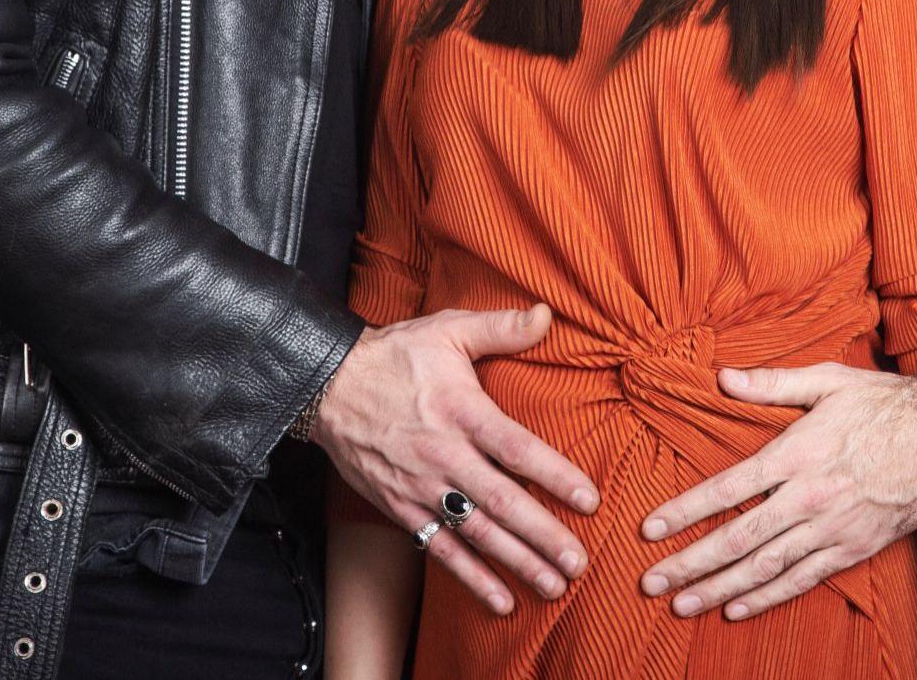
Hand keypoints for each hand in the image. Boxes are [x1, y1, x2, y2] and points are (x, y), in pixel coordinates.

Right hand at [315, 303, 600, 615]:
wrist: (327, 386)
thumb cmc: (395, 356)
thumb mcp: (447, 329)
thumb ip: (500, 327)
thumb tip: (548, 314)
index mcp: (461, 411)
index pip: (516, 448)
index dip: (554, 474)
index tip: (589, 499)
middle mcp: (444, 455)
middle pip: (501, 502)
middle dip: (543, 535)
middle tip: (580, 562)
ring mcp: (421, 487)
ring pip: (476, 533)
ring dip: (516, 562)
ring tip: (555, 587)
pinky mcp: (402, 509)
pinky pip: (440, 550)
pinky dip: (471, 578)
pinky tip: (501, 601)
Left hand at [635, 362, 916, 620]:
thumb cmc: (884, 404)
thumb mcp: (828, 380)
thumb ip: (773, 382)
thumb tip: (724, 376)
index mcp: (796, 454)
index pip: (727, 489)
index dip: (684, 511)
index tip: (649, 529)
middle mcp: (808, 499)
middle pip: (737, 538)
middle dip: (690, 563)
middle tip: (650, 582)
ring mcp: (831, 529)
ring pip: (765, 567)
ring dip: (719, 589)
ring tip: (681, 604)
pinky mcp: (852, 550)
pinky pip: (802, 580)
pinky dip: (767, 597)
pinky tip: (736, 609)